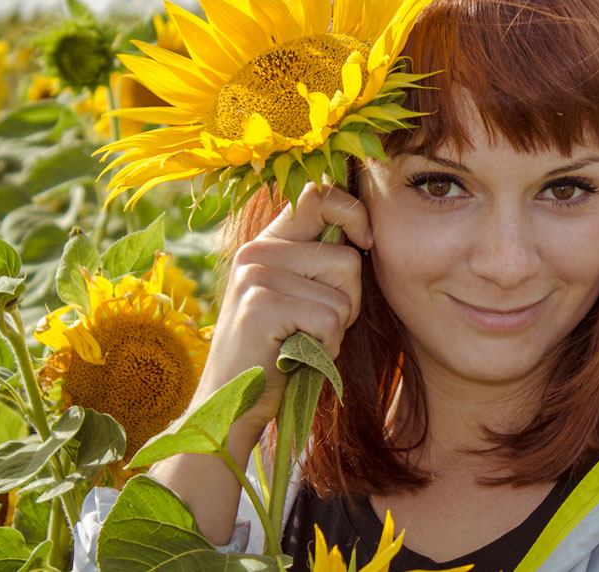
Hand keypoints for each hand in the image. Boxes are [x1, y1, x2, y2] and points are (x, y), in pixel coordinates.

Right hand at [191, 182, 372, 444]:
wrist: (232, 404)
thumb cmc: (280, 350)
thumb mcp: (297, 295)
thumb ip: (320, 260)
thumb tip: (365, 232)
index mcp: (268, 242)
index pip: (318, 195)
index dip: (353, 212)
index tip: (365, 241)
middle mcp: (257, 251)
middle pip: (347, 259)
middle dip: (349, 301)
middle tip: (316, 327)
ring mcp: (255, 277)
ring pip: (343, 295)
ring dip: (336, 330)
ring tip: (302, 341)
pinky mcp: (260, 308)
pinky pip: (329, 320)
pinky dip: (325, 347)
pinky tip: (297, 356)